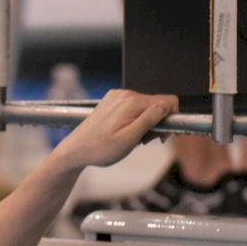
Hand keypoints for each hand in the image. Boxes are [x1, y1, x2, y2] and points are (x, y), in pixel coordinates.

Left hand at [51, 89, 177, 168]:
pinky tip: (124, 133)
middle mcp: (125, 94)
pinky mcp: (111, 102)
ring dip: (145, 123)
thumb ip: (149, 120)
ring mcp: (117, 97)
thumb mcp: (129, 139)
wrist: (75, 151)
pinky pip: (132, 108)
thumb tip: (167, 105)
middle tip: (144, 141)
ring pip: (145, 107)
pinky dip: (134, 120)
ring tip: (132, 139)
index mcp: (132, 102)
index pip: (168, 101)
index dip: (171, 119)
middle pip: (156, 104)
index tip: (162, 136)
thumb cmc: (100, 149)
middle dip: (156, 123)